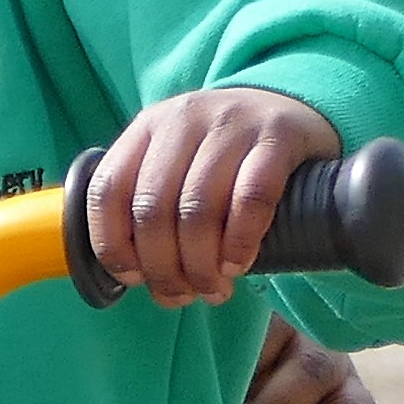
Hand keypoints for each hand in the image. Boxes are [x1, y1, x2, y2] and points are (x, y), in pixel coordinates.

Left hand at [87, 88, 340, 307]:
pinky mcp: (277, 136)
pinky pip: (250, 198)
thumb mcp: (177, 163)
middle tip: (180, 295)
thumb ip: (150, 205)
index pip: (107, 191)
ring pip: (197, 209)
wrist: (296, 109)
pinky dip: (238, 242)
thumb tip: (141, 278)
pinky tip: (237, 265)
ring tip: (211, 289)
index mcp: (147, 128)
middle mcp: (183, 119)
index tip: (134, 278)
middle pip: (153, 209)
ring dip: (200, 265)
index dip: (113, 245)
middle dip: (163, 267)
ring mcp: (231, 124)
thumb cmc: (226, 155)